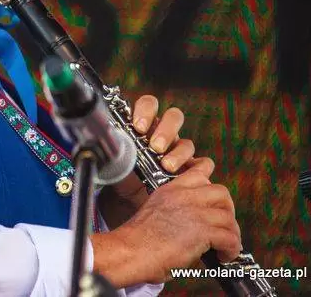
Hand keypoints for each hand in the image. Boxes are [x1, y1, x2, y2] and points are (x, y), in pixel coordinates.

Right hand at [91, 164, 241, 285]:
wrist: (131, 250)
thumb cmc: (139, 240)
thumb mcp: (156, 212)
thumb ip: (177, 211)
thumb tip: (198, 226)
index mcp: (171, 189)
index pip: (200, 171)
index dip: (212, 186)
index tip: (214, 203)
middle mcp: (184, 196)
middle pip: (221, 192)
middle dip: (227, 210)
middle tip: (223, 226)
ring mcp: (194, 212)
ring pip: (228, 217)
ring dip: (231, 233)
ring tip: (225, 246)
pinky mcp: (202, 231)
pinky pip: (230, 238)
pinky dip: (231, 250)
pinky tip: (223, 257)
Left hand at [101, 95, 209, 218]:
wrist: (128, 204)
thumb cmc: (121, 178)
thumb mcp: (113, 161)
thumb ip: (114, 149)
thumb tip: (106, 142)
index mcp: (143, 126)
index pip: (149, 105)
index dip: (146, 111)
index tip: (138, 126)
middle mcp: (162, 135)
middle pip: (174, 117)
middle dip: (165, 130)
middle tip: (155, 147)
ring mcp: (178, 151)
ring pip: (187, 142)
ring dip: (178, 153)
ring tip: (166, 166)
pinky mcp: (191, 170)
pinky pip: (204, 163)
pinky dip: (197, 169)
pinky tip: (184, 177)